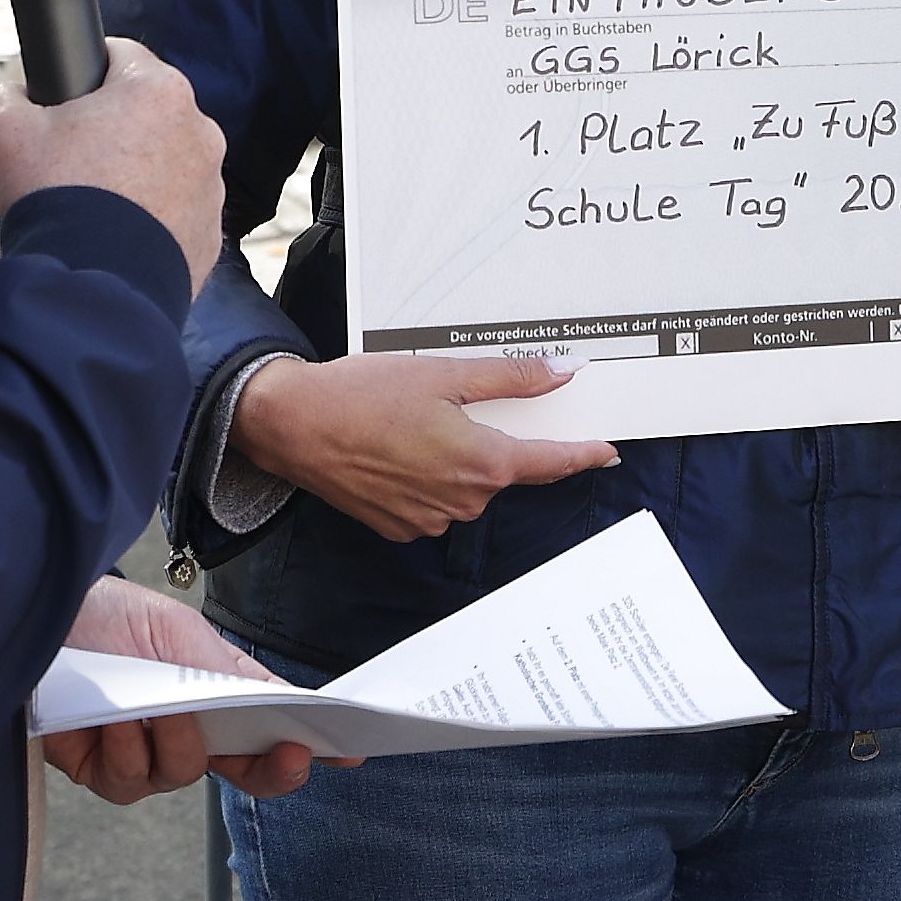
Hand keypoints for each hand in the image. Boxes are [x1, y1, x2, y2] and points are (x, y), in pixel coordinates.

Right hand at [0, 42, 224, 287]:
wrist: (92, 285)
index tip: (63, 100)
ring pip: (165, 163)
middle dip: (110, 129)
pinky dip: (150, 217)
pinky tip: (116, 233)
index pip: (119, 56)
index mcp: (157, 90)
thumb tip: (14, 96)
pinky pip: (177, 210)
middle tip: (71, 160)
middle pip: (145, 113)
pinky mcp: (210, 230)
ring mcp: (212, 183)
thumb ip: (6, 97)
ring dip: (135, 173)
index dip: (83, 72)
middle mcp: (199, 130)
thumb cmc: (55, 197)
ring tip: (93, 203)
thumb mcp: (5, 132)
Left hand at [38, 577, 319, 804]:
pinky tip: (117, 722)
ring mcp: (144, 758)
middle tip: (289, 752)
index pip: (270, 734)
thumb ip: (231, 672)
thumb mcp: (181, 632)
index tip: (346, 752)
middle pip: (244, 774)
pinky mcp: (100, 771)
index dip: (309, 749)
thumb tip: (288, 699)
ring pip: (182, 776)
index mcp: (215, 701)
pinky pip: (129, 780)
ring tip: (159, 707)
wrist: (39, 620)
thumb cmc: (112, 619)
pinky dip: (128, 750)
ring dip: (178, 741)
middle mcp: (185, 735)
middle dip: (272, 770)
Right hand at [231, 352, 623, 544]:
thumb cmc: (364, 395)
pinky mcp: (399, 527)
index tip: (608, 451)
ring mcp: (429, 519)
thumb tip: (564, 374)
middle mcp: (461, 501)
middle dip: (493, 440)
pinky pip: (433, 501)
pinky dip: (427, 477)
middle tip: (454, 405)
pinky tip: (397, 448)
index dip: (583, 455)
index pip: (551, 463)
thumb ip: (512, 379)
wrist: (293, 425)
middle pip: (502, 470)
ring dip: (456, 459)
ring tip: (413, 423)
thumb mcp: (445, 375)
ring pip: (466, 486)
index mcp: (481, 463)